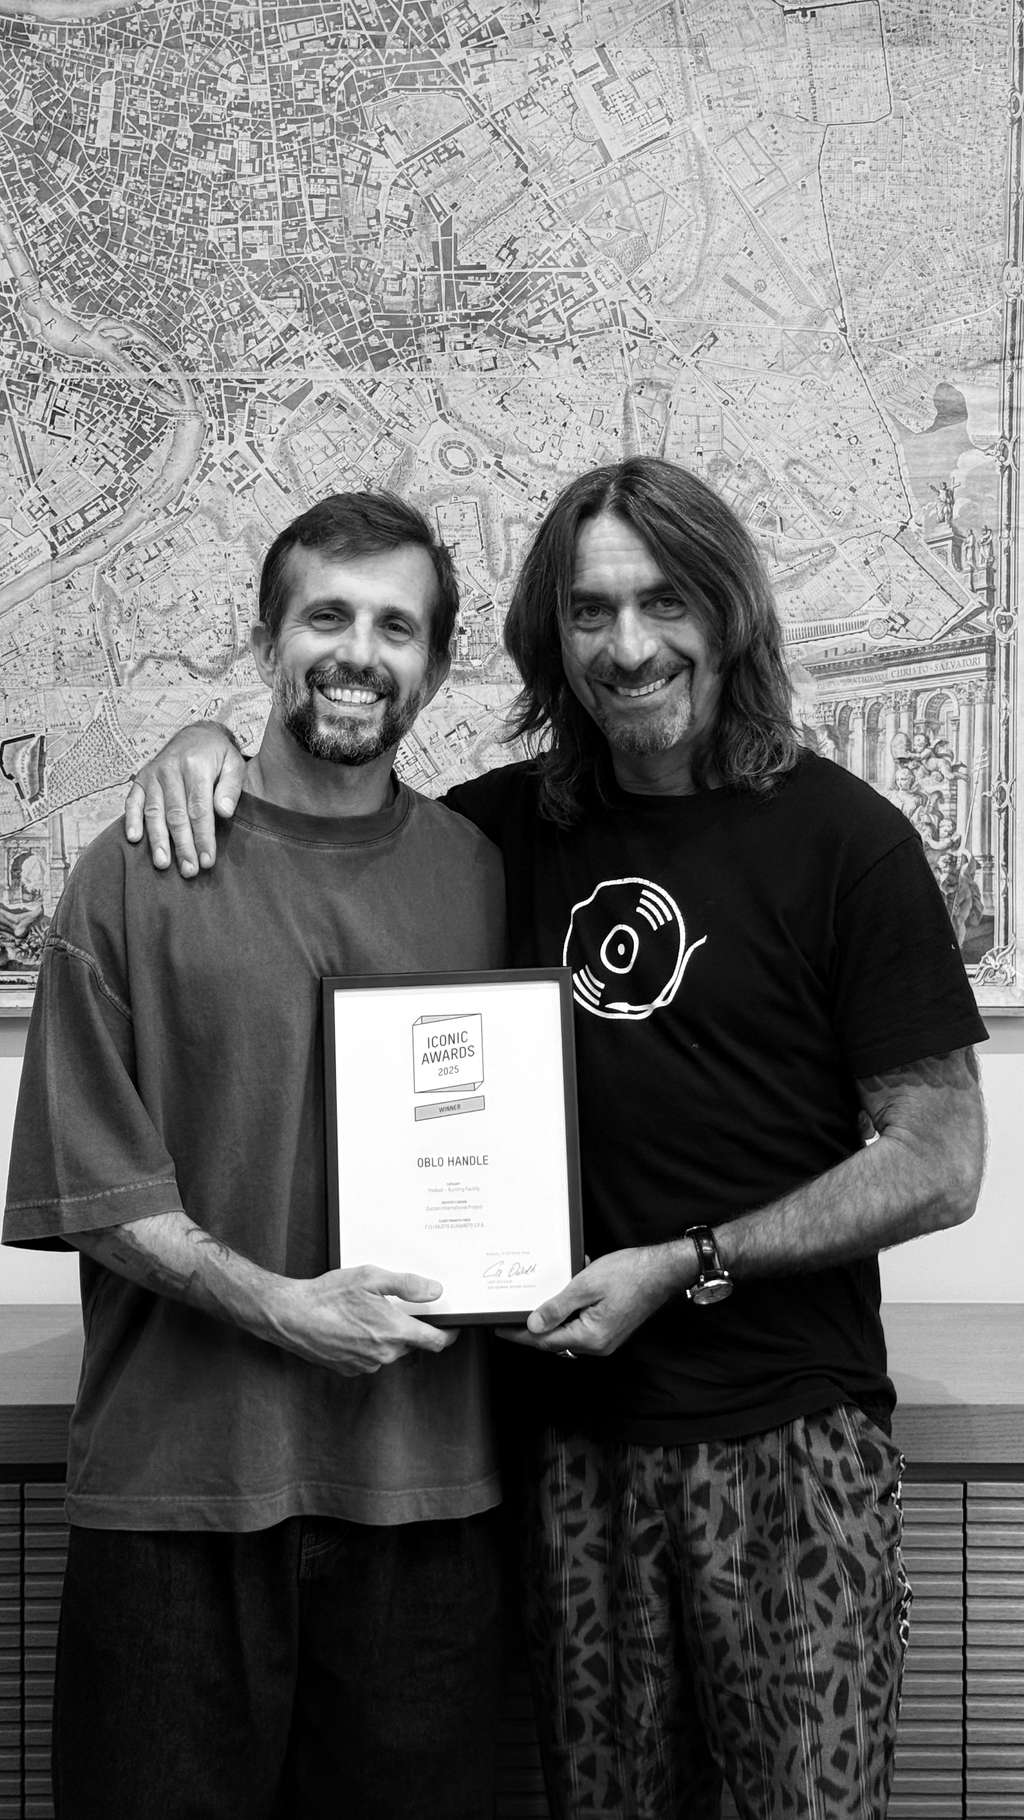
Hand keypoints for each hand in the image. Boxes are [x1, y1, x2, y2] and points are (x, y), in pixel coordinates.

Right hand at [124, 722, 246, 875]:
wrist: (195, 734)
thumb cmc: (217, 755)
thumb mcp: (234, 764)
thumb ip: (231, 787)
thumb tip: (224, 812)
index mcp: (195, 766)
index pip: (199, 809)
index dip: (203, 837)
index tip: (207, 860)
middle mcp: (170, 769)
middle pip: (176, 815)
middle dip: (183, 846)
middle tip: (188, 870)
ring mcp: (153, 774)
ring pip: (154, 812)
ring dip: (158, 840)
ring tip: (162, 864)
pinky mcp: (141, 779)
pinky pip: (133, 802)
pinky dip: (131, 820)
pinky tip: (134, 839)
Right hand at [273, 1265, 457, 1375]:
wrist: (291, 1316)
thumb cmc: (328, 1296)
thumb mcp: (371, 1277)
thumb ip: (407, 1285)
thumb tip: (435, 1291)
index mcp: (394, 1331)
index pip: (436, 1341)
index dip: (448, 1333)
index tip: (452, 1326)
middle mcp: (384, 1353)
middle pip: (410, 1343)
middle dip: (406, 1326)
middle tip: (390, 1305)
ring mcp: (366, 1364)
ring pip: (389, 1350)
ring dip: (384, 1335)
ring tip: (363, 1313)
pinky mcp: (350, 1369)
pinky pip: (369, 1357)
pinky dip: (366, 1343)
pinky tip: (351, 1326)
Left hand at [503, 1243, 693, 1358]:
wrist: (663, 1270)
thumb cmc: (630, 1274)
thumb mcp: (586, 1285)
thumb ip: (557, 1307)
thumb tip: (533, 1325)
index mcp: (590, 1337)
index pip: (545, 1340)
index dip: (519, 1334)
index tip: (499, 1328)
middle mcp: (598, 1344)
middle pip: (554, 1340)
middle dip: (532, 1328)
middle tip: (510, 1315)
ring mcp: (605, 1338)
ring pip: (567, 1332)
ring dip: (551, 1318)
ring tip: (534, 1302)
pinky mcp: (610, 1328)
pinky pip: (581, 1324)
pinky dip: (569, 1311)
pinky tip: (566, 1293)